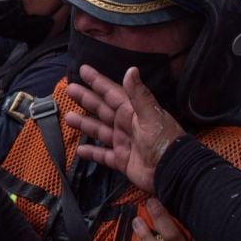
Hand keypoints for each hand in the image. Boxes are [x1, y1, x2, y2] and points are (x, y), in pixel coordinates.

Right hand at [64, 64, 185, 194]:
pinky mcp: (122, 160)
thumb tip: (131, 69)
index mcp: (132, 111)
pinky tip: (79, 150)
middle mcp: (126, 124)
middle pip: (102, 109)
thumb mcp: (150, 115)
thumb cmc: (163, 140)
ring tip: (68, 117)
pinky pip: (103, 155)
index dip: (98, 81)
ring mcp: (123, 142)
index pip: (112, 92)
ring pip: (100, 130)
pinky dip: (92, 153)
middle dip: (86, 99)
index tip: (83, 70)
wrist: (172, 171)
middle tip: (70, 89)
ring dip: (85, 124)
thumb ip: (138, 94)